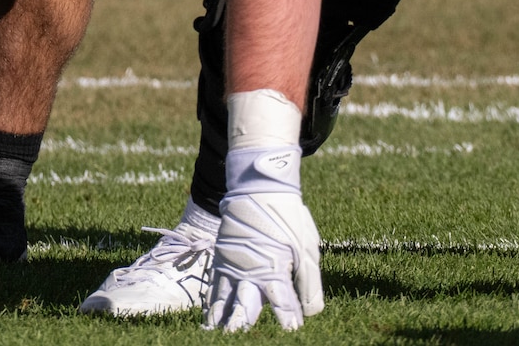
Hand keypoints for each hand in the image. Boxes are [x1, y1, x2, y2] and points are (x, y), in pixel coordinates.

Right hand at [204, 146, 323, 330]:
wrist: (260, 187)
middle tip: (237, 338)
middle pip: (244, 309)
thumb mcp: (307, 248)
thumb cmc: (288, 218)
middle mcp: (250, 272)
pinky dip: (211, 302)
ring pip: (223, 300)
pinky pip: (215, 285)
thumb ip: (309, 284)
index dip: (288, 320)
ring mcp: (232, 265)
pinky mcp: (223, 257)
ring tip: (213, 333)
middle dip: (242, 326)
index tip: (292, 331)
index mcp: (274, 270)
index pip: (283, 306)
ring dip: (220, 319)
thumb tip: (310, 312)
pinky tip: (208, 315)